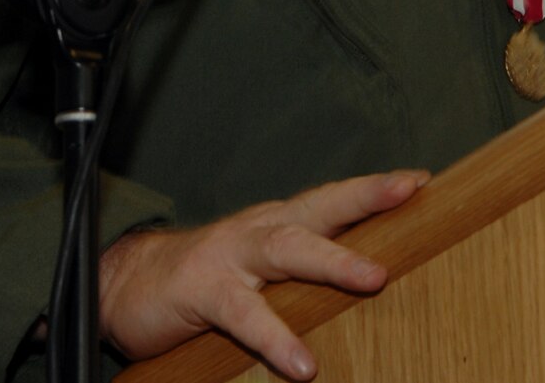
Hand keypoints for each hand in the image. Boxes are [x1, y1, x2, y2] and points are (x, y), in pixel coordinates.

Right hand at [97, 169, 429, 378]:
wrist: (123, 282)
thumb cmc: (205, 277)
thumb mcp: (260, 268)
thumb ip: (304, 272)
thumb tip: (371, 281)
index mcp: (278, 223)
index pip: (333, 200)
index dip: (375, 188)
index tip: (421, 181)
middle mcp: (260, 230)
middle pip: (319, 205)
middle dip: (366, 196)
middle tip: (408, 190)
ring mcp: (232, 256)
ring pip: (287, 248)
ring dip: (332, 260)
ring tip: (373, 277)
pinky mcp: (205, 290)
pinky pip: (246, 314)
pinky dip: (276, 337)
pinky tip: (303, 364)